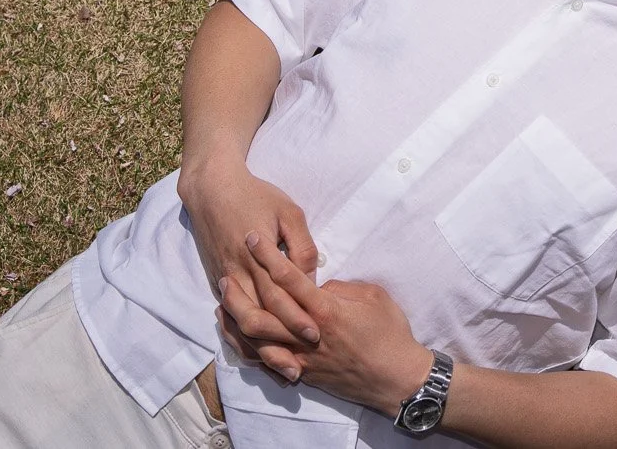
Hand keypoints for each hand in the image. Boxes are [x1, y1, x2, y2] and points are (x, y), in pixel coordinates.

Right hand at [177, 158, 320, 345]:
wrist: (211, 189)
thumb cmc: (257, 195)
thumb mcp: (288, 211)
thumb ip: (302, 245)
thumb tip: (313, 276)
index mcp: (257, 256)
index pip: (279, 296)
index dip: (296, 317)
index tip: (316, 333)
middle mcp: (238, 274)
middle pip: (258, 318)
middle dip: (280, 342)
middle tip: (301, 363)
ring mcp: (224, 279)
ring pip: (240, 323)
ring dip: (260, 347)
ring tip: (280, 366)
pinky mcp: (216, 281)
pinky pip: (229, 316)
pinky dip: (242, 336)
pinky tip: (258, 350)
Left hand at [220, 234, 433, 418]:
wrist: (394, 377)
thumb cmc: (390, 333)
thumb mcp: (373, 298)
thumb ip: (341, 288)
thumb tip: (319, 286)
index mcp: (326, 310)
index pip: (289, 278)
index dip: (269, 256)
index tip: (254, 238)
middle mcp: (307, 334)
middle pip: (262, 310)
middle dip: (241, 288)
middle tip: (227, 270)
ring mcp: (301, 356)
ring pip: (257, 338)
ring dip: (236, 318)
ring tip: (223, 300)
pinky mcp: (300, 372)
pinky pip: (264, 360)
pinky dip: (245, 346)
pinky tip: (235, 333)